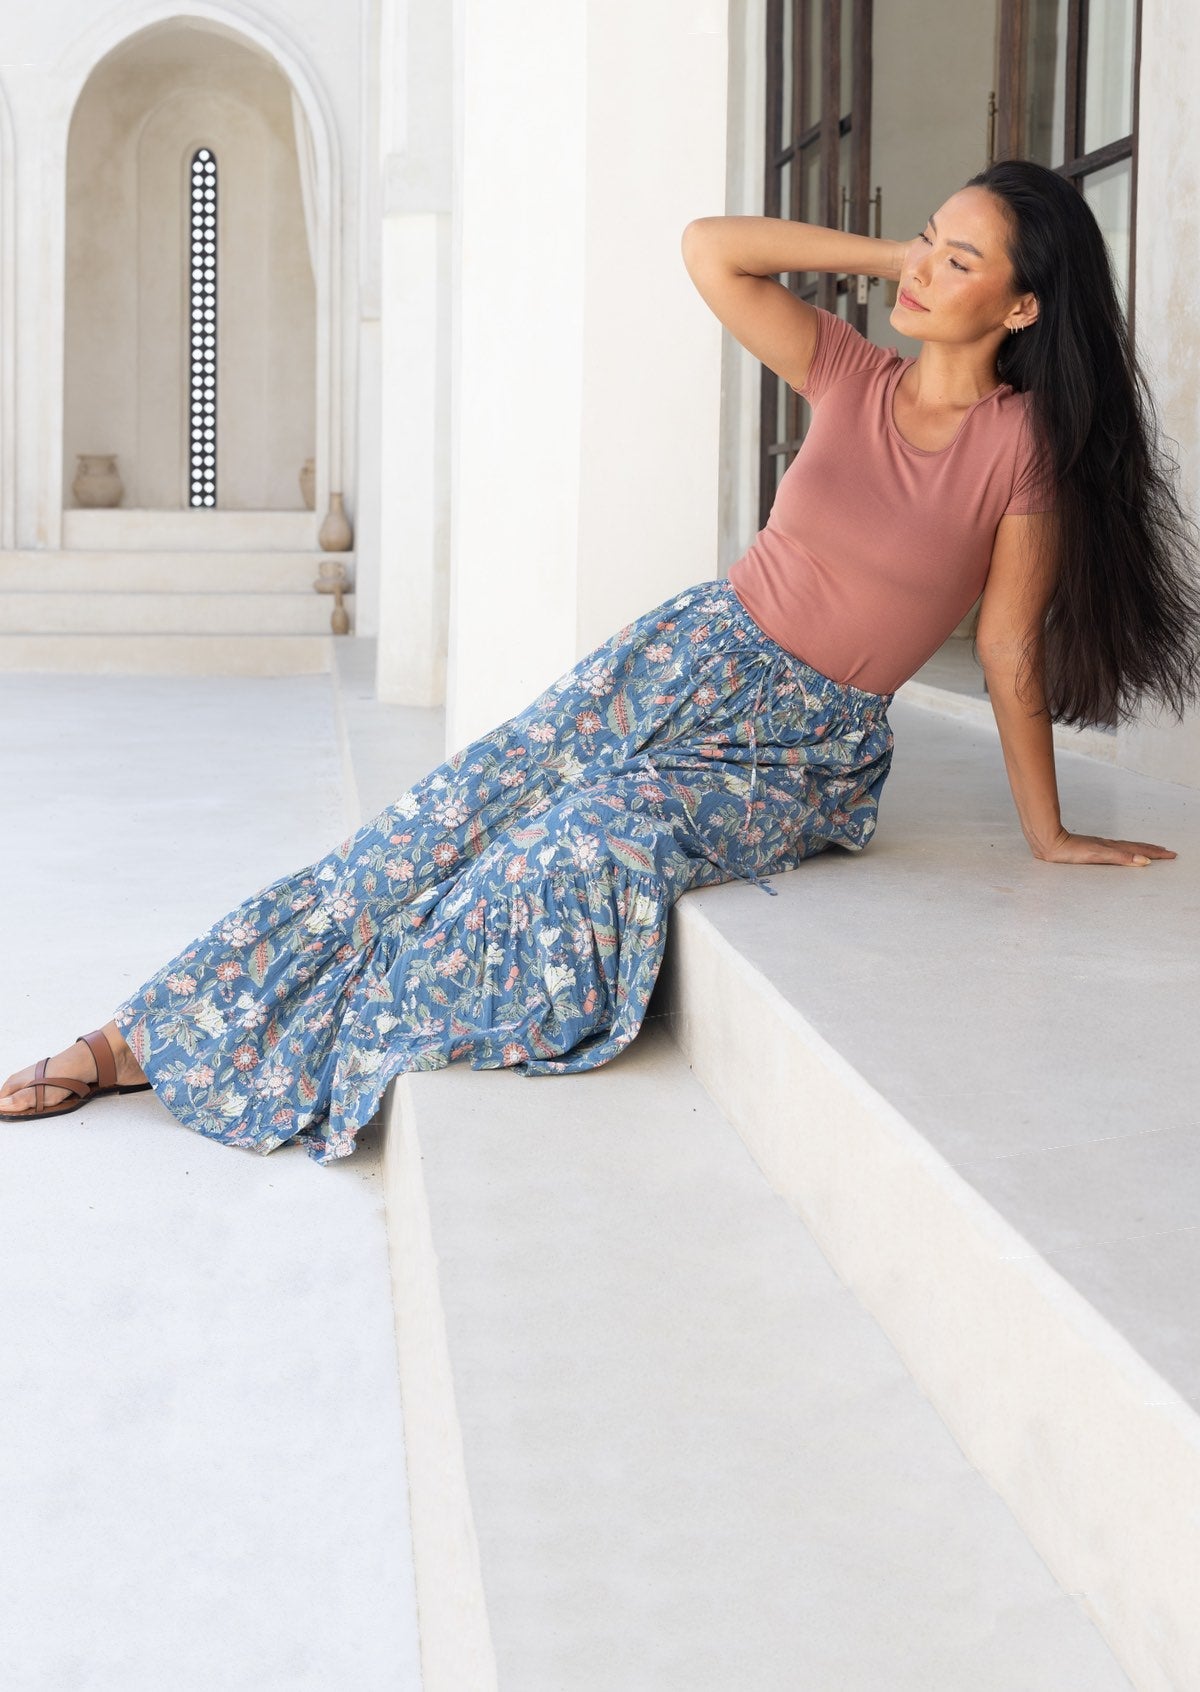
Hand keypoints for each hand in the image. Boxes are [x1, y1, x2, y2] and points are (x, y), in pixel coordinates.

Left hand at [1032, 825, 1175, 866]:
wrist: (1049, 843)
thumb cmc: (1070, 851)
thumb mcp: (1098, 855)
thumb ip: (1120, 858)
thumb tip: (1144, 861)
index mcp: (1112, 848)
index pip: (1139, 850)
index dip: (1155, 853)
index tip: (1170, 854)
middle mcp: (1108, 846)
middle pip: (1136, 847)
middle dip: (1153, 850)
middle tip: (1168, 853)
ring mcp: (1100, 846)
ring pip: (1126, 847)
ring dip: (1141, 849)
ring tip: (1152, 850)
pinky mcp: (1092, 848)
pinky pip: (1116, 849)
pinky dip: (1126, 851)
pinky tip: (1123, 852)